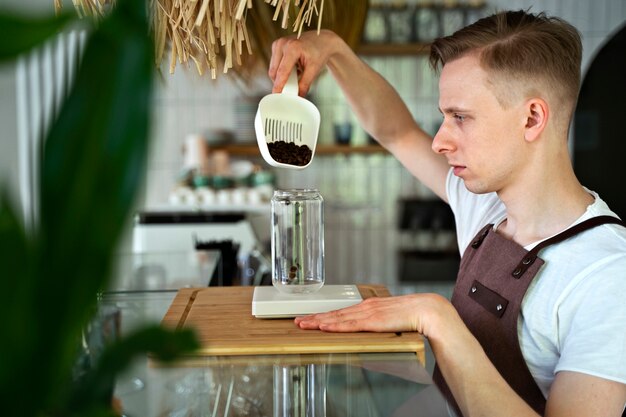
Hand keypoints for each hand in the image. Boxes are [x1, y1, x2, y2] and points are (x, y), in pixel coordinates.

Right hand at [268, 29, 341, 95]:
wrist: (322, 40)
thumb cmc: (319, 52)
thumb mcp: (314, 69)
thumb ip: (305, 84)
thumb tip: (298, 96)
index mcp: (293, 48)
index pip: (282, 71)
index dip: (278, 85)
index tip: (276, 95)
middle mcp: (282, 44)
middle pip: (274, 71)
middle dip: (281, 82)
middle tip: (293, 87)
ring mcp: (278, 43)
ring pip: (273, 69)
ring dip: (281, 76)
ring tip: (296, 72)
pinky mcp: (276, 45)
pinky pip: (274, 64)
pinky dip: (281, 69)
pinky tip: (293, 67)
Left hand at [294, 292, 453, 338]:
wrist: (427, 310)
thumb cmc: (411, 315)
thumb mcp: (389, 318)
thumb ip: (377, 323)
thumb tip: (370, 330)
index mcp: (368, 307)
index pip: (341, 312)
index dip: (324, 315)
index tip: (309, 318)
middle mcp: (365, 307)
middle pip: (334, 313)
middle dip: (314, 317)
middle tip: (297, 320)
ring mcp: (368, 313)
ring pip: (338, 317)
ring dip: (319, 321)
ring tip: (304, 324)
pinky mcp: (373, 320)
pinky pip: (350, 324)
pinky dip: (335, 325)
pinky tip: (324, 326)